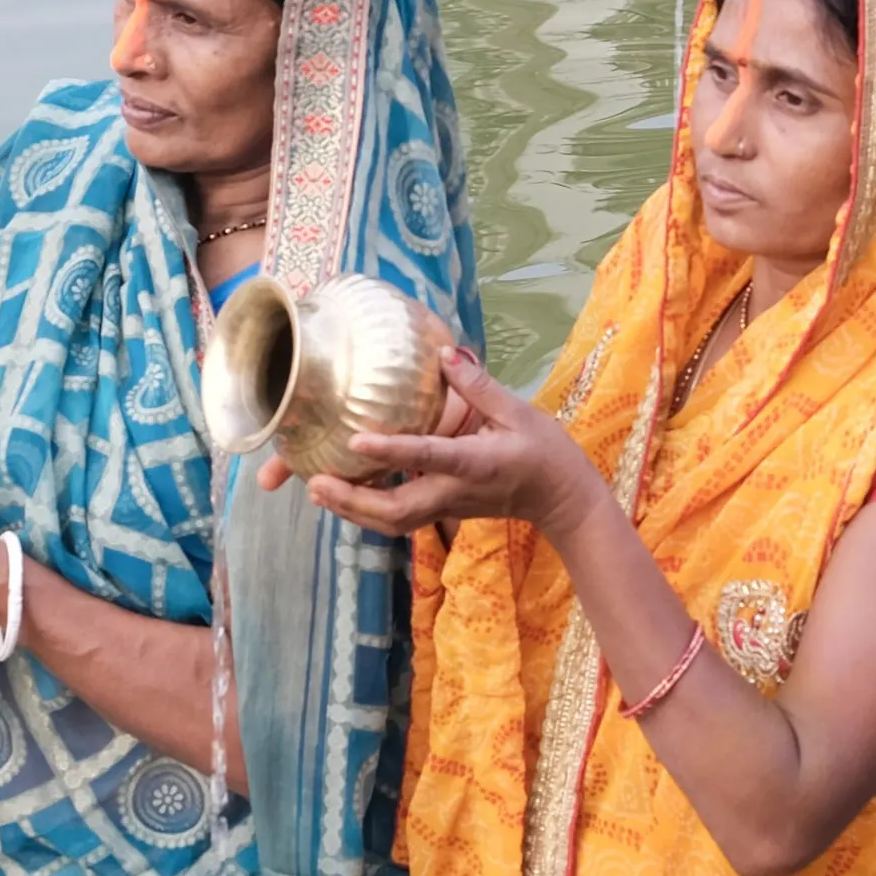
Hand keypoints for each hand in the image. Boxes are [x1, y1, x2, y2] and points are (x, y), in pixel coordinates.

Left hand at [286, 348, 606, 538]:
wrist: (562, 500)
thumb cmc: (545, 451)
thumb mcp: (518, 411)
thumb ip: (478, 385)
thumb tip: (442, 353)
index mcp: (476, 463)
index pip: (428, 457)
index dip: (391, 451)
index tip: (356, 441)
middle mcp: (454, 492)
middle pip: (397, 510)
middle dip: (353, 500)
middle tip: (314, 482)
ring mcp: (446, 508)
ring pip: (392, 522)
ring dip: (352, 510)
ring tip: (316, 489)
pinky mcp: (442, 512)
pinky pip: (398, 519)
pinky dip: (366, 511)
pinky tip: (341, 493)